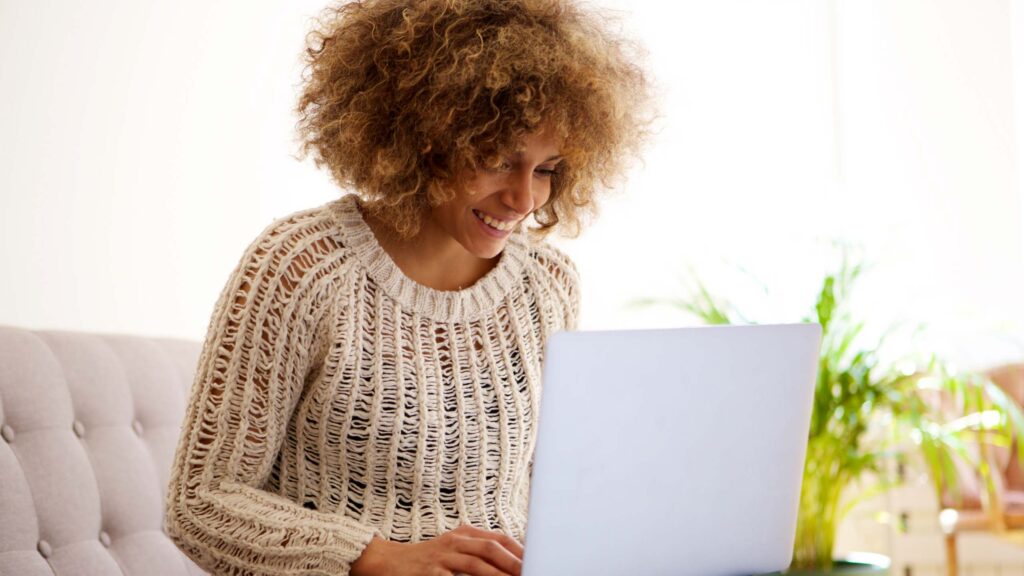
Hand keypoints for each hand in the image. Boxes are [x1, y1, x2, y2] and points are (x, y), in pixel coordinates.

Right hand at [350, 524, 523, 575]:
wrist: (388, 561)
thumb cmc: (427, 558)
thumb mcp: (454, 547)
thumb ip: (479, 550)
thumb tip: (512, 559)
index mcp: (465, 534)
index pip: (498, 538)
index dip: (519, 548)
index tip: (537, 559)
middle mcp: (455, 542)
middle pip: (490, 549)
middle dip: (513, 562)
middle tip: (531, 571)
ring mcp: (442, 557)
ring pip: (476, 565)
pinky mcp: (430, 573)